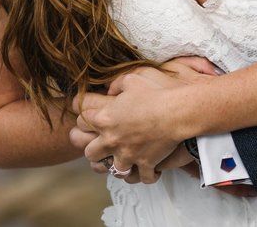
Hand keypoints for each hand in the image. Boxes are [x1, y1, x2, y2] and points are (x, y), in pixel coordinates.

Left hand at [72, 59, 217, 182]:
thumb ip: (116, 83)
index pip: (80, 121)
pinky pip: (141, 178)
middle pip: (89, 153)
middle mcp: (112, 140)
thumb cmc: (155, 93)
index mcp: (105, 118)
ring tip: (123, 161)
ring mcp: (128, 155)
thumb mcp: (132, 79)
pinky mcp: (145, 164)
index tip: (89, 118)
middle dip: (93, 150)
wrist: (177, 111)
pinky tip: (148, 169)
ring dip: (118, 166)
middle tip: (102, 145)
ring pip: (112, 170)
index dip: (84, 119)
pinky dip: (144, 175)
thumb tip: (109, 89)